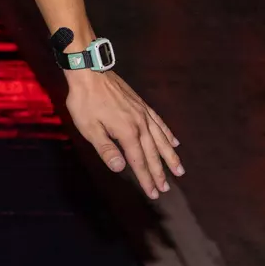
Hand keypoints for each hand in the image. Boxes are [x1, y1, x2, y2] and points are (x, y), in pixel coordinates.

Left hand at [64, 70, 182, 198]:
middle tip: (166, 189)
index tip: (153, 193)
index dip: (146, 178)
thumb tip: (120, 168)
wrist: (89, 72)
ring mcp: (143, 113)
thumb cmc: (85, 101)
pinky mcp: (142, 105)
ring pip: (161, 139)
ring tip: (179, 170)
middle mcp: (140, 124)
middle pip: (152, 153)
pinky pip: (159, 122)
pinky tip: (174, 142)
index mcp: (127, 132)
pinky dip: (168, 134)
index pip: (139, 161)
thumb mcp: (89, 128)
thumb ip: (105, 149)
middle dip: (159, 172)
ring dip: (170, 156)